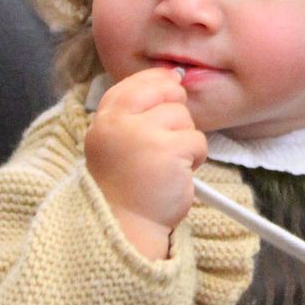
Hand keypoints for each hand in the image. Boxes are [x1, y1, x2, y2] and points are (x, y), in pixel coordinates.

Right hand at [85, 68, 206, 258]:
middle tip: (162, 145)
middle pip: (169, 93)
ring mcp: (143, 134)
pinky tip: (175, 175)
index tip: (161, 110)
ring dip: (184, 142)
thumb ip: (139, 109)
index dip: (161, 90)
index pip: (142, 79)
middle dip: (176, 117)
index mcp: (107, 115)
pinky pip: (198, 141)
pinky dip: (194, 159)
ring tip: (164, 165)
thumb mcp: (119, 138)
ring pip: (186, 119)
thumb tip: (175, 77)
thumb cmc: (126, 183)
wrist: (123, 227)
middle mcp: (120, 121)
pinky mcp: (168, 151)